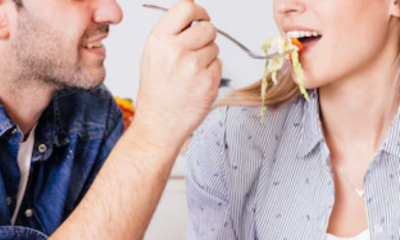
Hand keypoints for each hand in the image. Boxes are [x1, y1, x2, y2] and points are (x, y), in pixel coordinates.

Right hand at [133, 0, 221, 145]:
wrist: (159, 124)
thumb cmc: (157, 91)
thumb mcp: (154, 55)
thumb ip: (172, 32)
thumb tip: (193, 10)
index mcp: (159, 40)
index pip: (186, 7)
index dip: (199, 11)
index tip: (202, 18)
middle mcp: (176, 50)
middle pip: (208, 28)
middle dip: (206, 38)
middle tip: (195, 54)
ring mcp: (193, 67)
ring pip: (215, 48)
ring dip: (208, 58)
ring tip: (191, 74)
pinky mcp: (208, 82)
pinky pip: (219, 66)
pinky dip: (212, 73)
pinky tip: (197, 84)